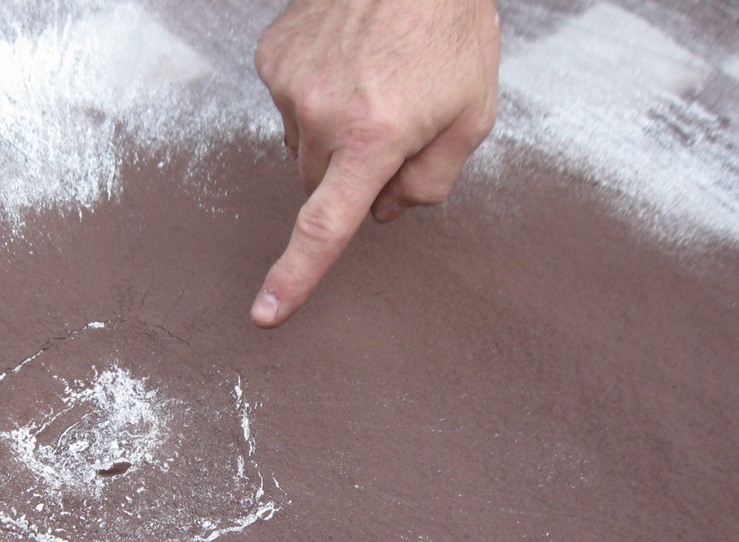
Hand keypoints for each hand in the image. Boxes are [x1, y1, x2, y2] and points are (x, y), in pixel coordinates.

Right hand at [251, 0, 500, 327]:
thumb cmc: (451, 30)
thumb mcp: (473, 114)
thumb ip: (432, 181)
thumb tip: (383, 213)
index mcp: (375, 137)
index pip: (326, 226)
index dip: (296, 276)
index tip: (266, 313)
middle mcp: (323, 115)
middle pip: (320, 184)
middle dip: (351, 173)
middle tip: (391, 125)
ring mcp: (291, 84)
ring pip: (303, 144)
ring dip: (332, 131)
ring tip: (372, 80)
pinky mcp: (273, 58)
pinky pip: (288, 101)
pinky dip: (314, 93)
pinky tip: (346, 60)